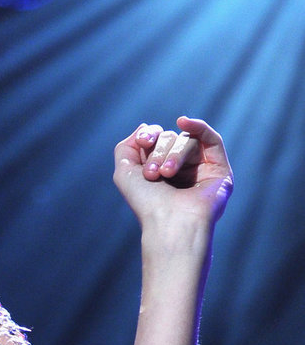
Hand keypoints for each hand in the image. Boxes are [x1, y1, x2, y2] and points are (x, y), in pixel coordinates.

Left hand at [114, 116, 232, 231]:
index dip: (150, 135)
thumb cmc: (147, 203)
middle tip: (153, 174)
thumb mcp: (124, 173)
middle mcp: (180, 169)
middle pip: (171, 139)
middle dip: (159, 151)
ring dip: (174, 154)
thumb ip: (126, 148)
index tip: (143, 142)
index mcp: (159, 170)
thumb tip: (144, 127)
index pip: (157, 140)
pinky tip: (184, 122)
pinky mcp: (219, 170)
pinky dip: (198, 126)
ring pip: (187, 141)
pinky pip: (211, 139)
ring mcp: (200, 169)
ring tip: (166, 174)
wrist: (170, 222)